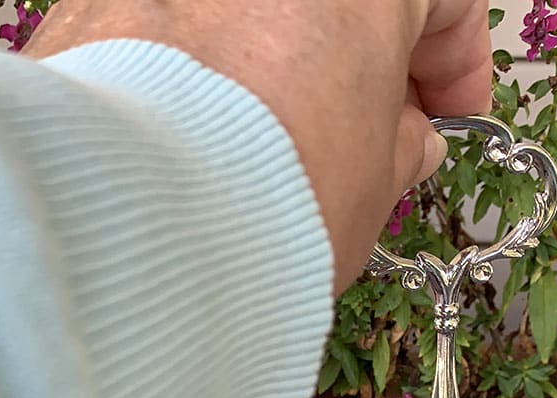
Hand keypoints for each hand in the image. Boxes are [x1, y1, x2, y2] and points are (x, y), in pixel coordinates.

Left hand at [25, 0, 491, 289]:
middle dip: (360, 61)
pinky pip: (173, 30)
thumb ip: (398, 148)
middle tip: (367, 136)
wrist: (135, 217)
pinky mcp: (100, 2)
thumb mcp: (373, 187)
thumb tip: (402, 138)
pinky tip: (196, 143)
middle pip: (336, 4)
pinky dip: (197, 73)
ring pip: (251, 18)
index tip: (449, 113)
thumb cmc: (273, 191)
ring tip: (273, 148)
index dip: (456, 58)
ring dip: (276, 65)